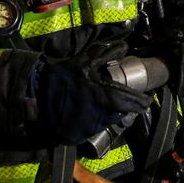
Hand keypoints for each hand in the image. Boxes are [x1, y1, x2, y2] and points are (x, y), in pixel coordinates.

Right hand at [32, 62, 152, 144]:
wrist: (36, 101)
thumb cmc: (62, 79)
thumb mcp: (84, 62)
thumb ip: (106, 54)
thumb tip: (124, 47)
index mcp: (109, 97)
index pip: (136, 102)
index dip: (144, 101)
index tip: (148, 98)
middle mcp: (105, 115)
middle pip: (125, 112)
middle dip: (128, 106)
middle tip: (128, 99)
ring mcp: (94, 127)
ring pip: (111, 120)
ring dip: (113, 112)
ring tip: (106, 103)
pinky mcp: (83, 135)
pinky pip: (97, 127)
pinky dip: (98, 119)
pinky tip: (91, 111)